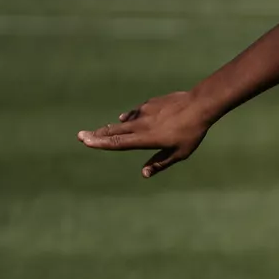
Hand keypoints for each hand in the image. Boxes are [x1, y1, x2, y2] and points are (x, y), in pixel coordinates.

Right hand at [77, 90, 214, 177]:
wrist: (198, 105)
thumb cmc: (191, 133)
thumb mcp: (179, 153)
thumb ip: (160, 163)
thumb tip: (144, 174)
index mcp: (145, 138)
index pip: (118, 143)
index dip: (100, 143)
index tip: (85, 142)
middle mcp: (140, 124)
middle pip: (113, 131)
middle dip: (96, 134)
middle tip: (80, 135)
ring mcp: (143, 112)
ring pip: (123, 122)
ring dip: (112, 127)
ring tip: (101, 131)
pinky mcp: (149, 103)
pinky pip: (135, 113)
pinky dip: (130, 118)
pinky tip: (125, 120)